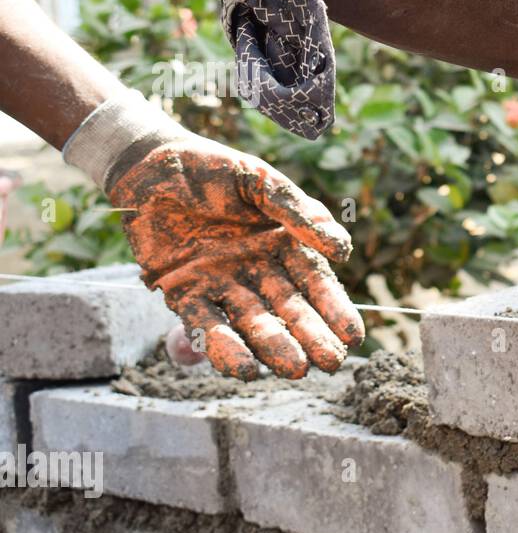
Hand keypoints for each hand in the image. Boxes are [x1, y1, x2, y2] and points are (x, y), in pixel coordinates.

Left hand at [108, 137, 363, 379]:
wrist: (149, 162)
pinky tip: (242, 369)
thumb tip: (343, 251)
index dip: (334, 309)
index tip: (353, 337)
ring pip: (251, 321)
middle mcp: (256, 269)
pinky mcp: (182, 291)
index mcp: (282, 244)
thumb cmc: (212, 167)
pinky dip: (222, 347)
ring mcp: (221, 283)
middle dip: (310, 336)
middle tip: (329, 363)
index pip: (314, 282)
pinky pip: (205, 323)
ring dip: (272, 346)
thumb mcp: (261, 180)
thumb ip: (299, 213)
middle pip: (288, 308)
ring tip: (293, 369)